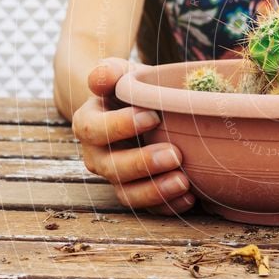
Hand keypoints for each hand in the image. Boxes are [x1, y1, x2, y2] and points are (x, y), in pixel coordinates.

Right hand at [72, 57, 195, 214]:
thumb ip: (109, 71)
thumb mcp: (122, 74)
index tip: (153, 116)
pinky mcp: (136, 192)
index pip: (95, 129)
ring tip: (184, 182)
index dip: (120, 126)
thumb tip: (99, 78)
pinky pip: (148, 207)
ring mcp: (116, 177)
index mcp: (88, 124)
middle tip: (175, 154)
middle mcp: (97, 155)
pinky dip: (168, 206)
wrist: (141, 110)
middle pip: (111, 167)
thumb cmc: (132, 89)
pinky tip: (190, 198)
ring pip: (127, 194)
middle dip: (142, 163)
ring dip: (155, 191)